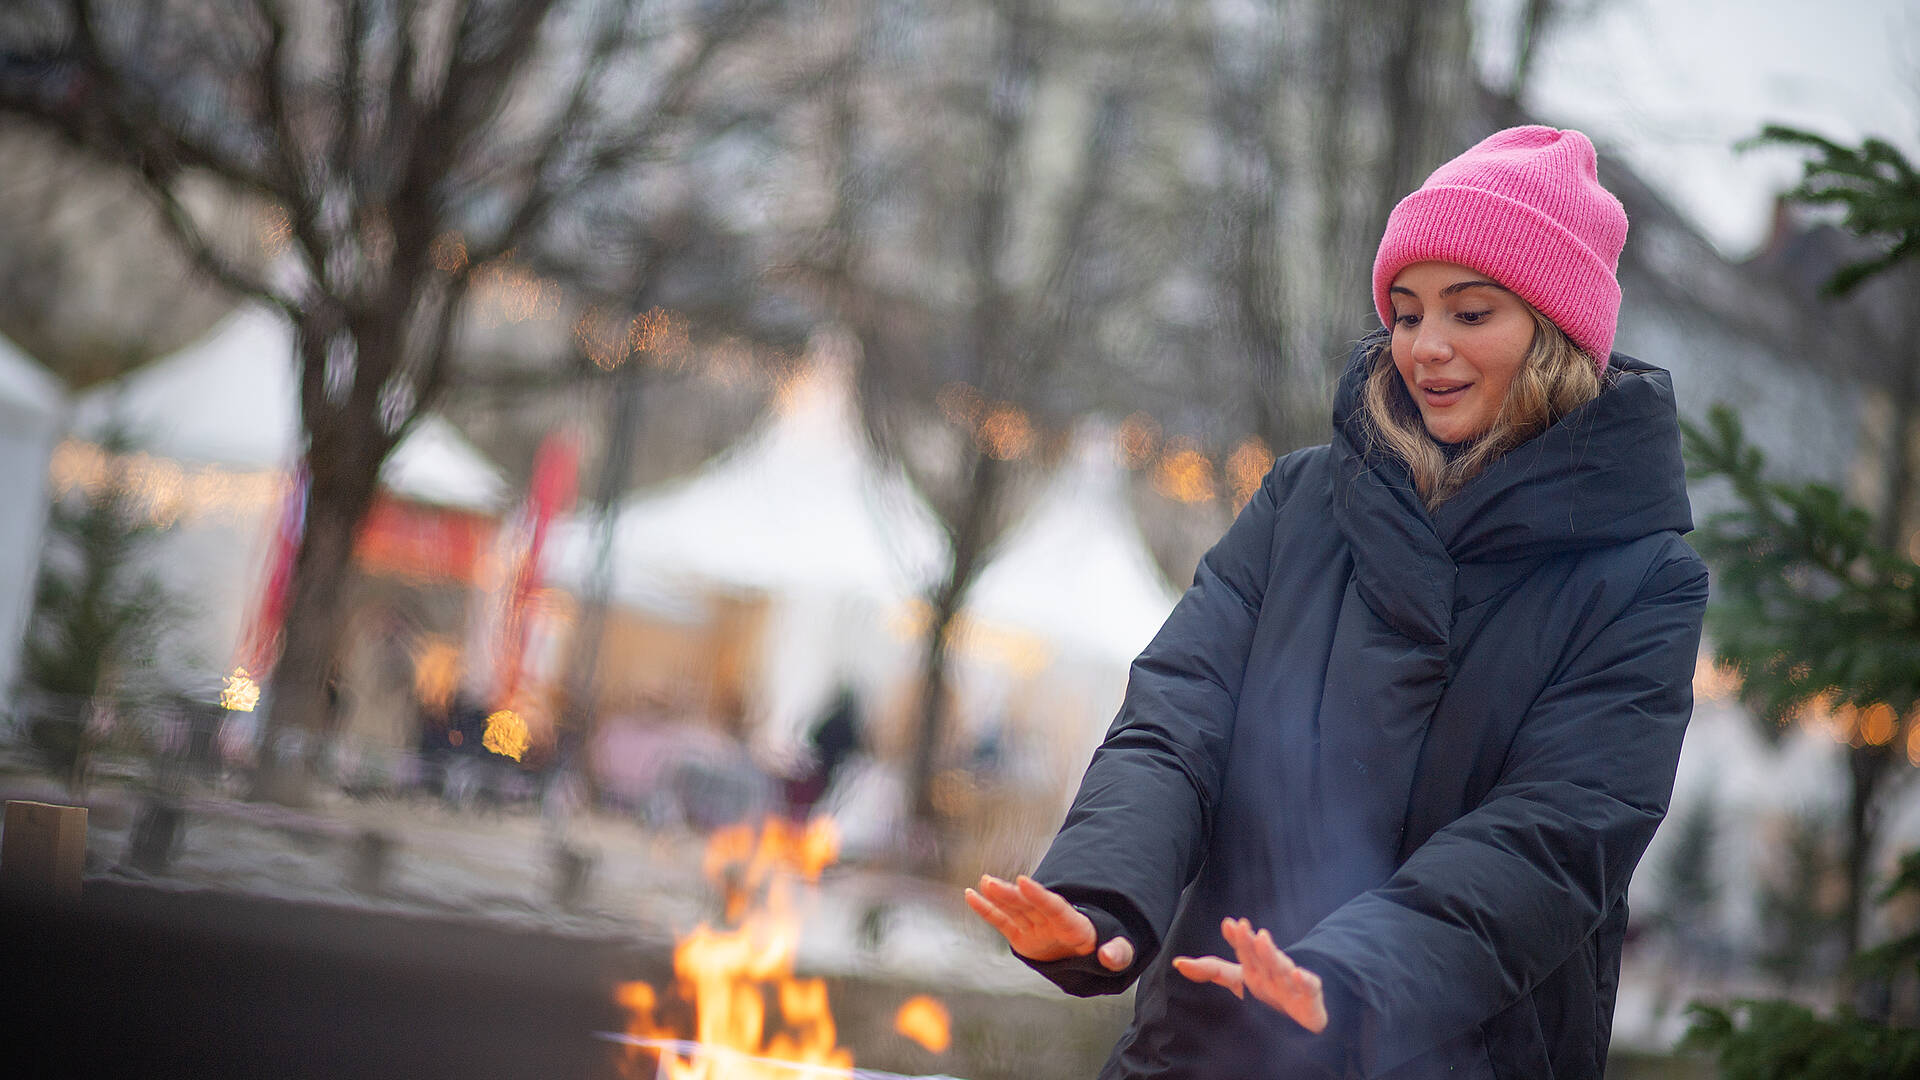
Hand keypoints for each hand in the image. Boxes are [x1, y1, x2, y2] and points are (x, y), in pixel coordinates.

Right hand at [964, 873, 1134, 970]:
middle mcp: (1052, 921)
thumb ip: (1119, 953)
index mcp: (1075, 925)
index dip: (1039, 895)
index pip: (1055, 907)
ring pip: (1015, 910)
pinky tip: (970, 895)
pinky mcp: (1023, 937)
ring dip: (999, 897)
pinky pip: (1003, 922)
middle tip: (990, 882)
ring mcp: (1036, 927)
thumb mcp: (1121, 952)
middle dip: (1010, 896)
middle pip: (1029, 907)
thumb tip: (1108, 955)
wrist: (1094, 950)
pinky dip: (987, 910)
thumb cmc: (1108, 949)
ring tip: (983, 883)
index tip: (1024, 880)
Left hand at [1173, 917, 1327, 1033]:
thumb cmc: (1268, 993)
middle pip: (1260, 957)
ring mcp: (1291, 985)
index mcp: (1254, 969)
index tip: (1228, 924)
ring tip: (1262, 939)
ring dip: (1272, 955)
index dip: (1237, 939)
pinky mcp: (1310, 1002)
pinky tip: (1298, 974)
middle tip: (1241, 927)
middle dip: (1251, 943)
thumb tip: (1177, 962)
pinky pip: (1310, 990)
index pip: (1244, 951)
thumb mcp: (1237, 981)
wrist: (1304, 1017)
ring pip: (1281, 968)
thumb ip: (1210, 970)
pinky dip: (1306, 981)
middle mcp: (1272, 973)